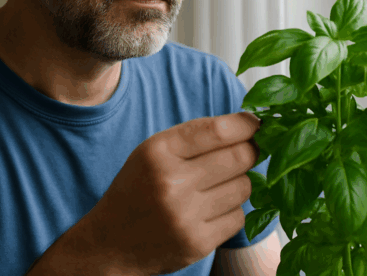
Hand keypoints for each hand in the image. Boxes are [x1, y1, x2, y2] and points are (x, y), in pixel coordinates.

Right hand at [84, 111, 261, 274]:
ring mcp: (185, 216)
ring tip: (218, 185)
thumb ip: (196, 136)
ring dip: (239, 182)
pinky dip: (231, 211)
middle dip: (250, 151)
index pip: (218, 130)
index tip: (256, 123)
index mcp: (158, 151)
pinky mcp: (197, 243)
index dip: (246, 125)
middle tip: (247, 151)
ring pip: (244, 187)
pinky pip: (238, 217)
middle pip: (239, 157)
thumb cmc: (139, 188)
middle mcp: (171, 182)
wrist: (110, 243)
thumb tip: (250, 124)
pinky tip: (210, 211)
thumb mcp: (154, 151)